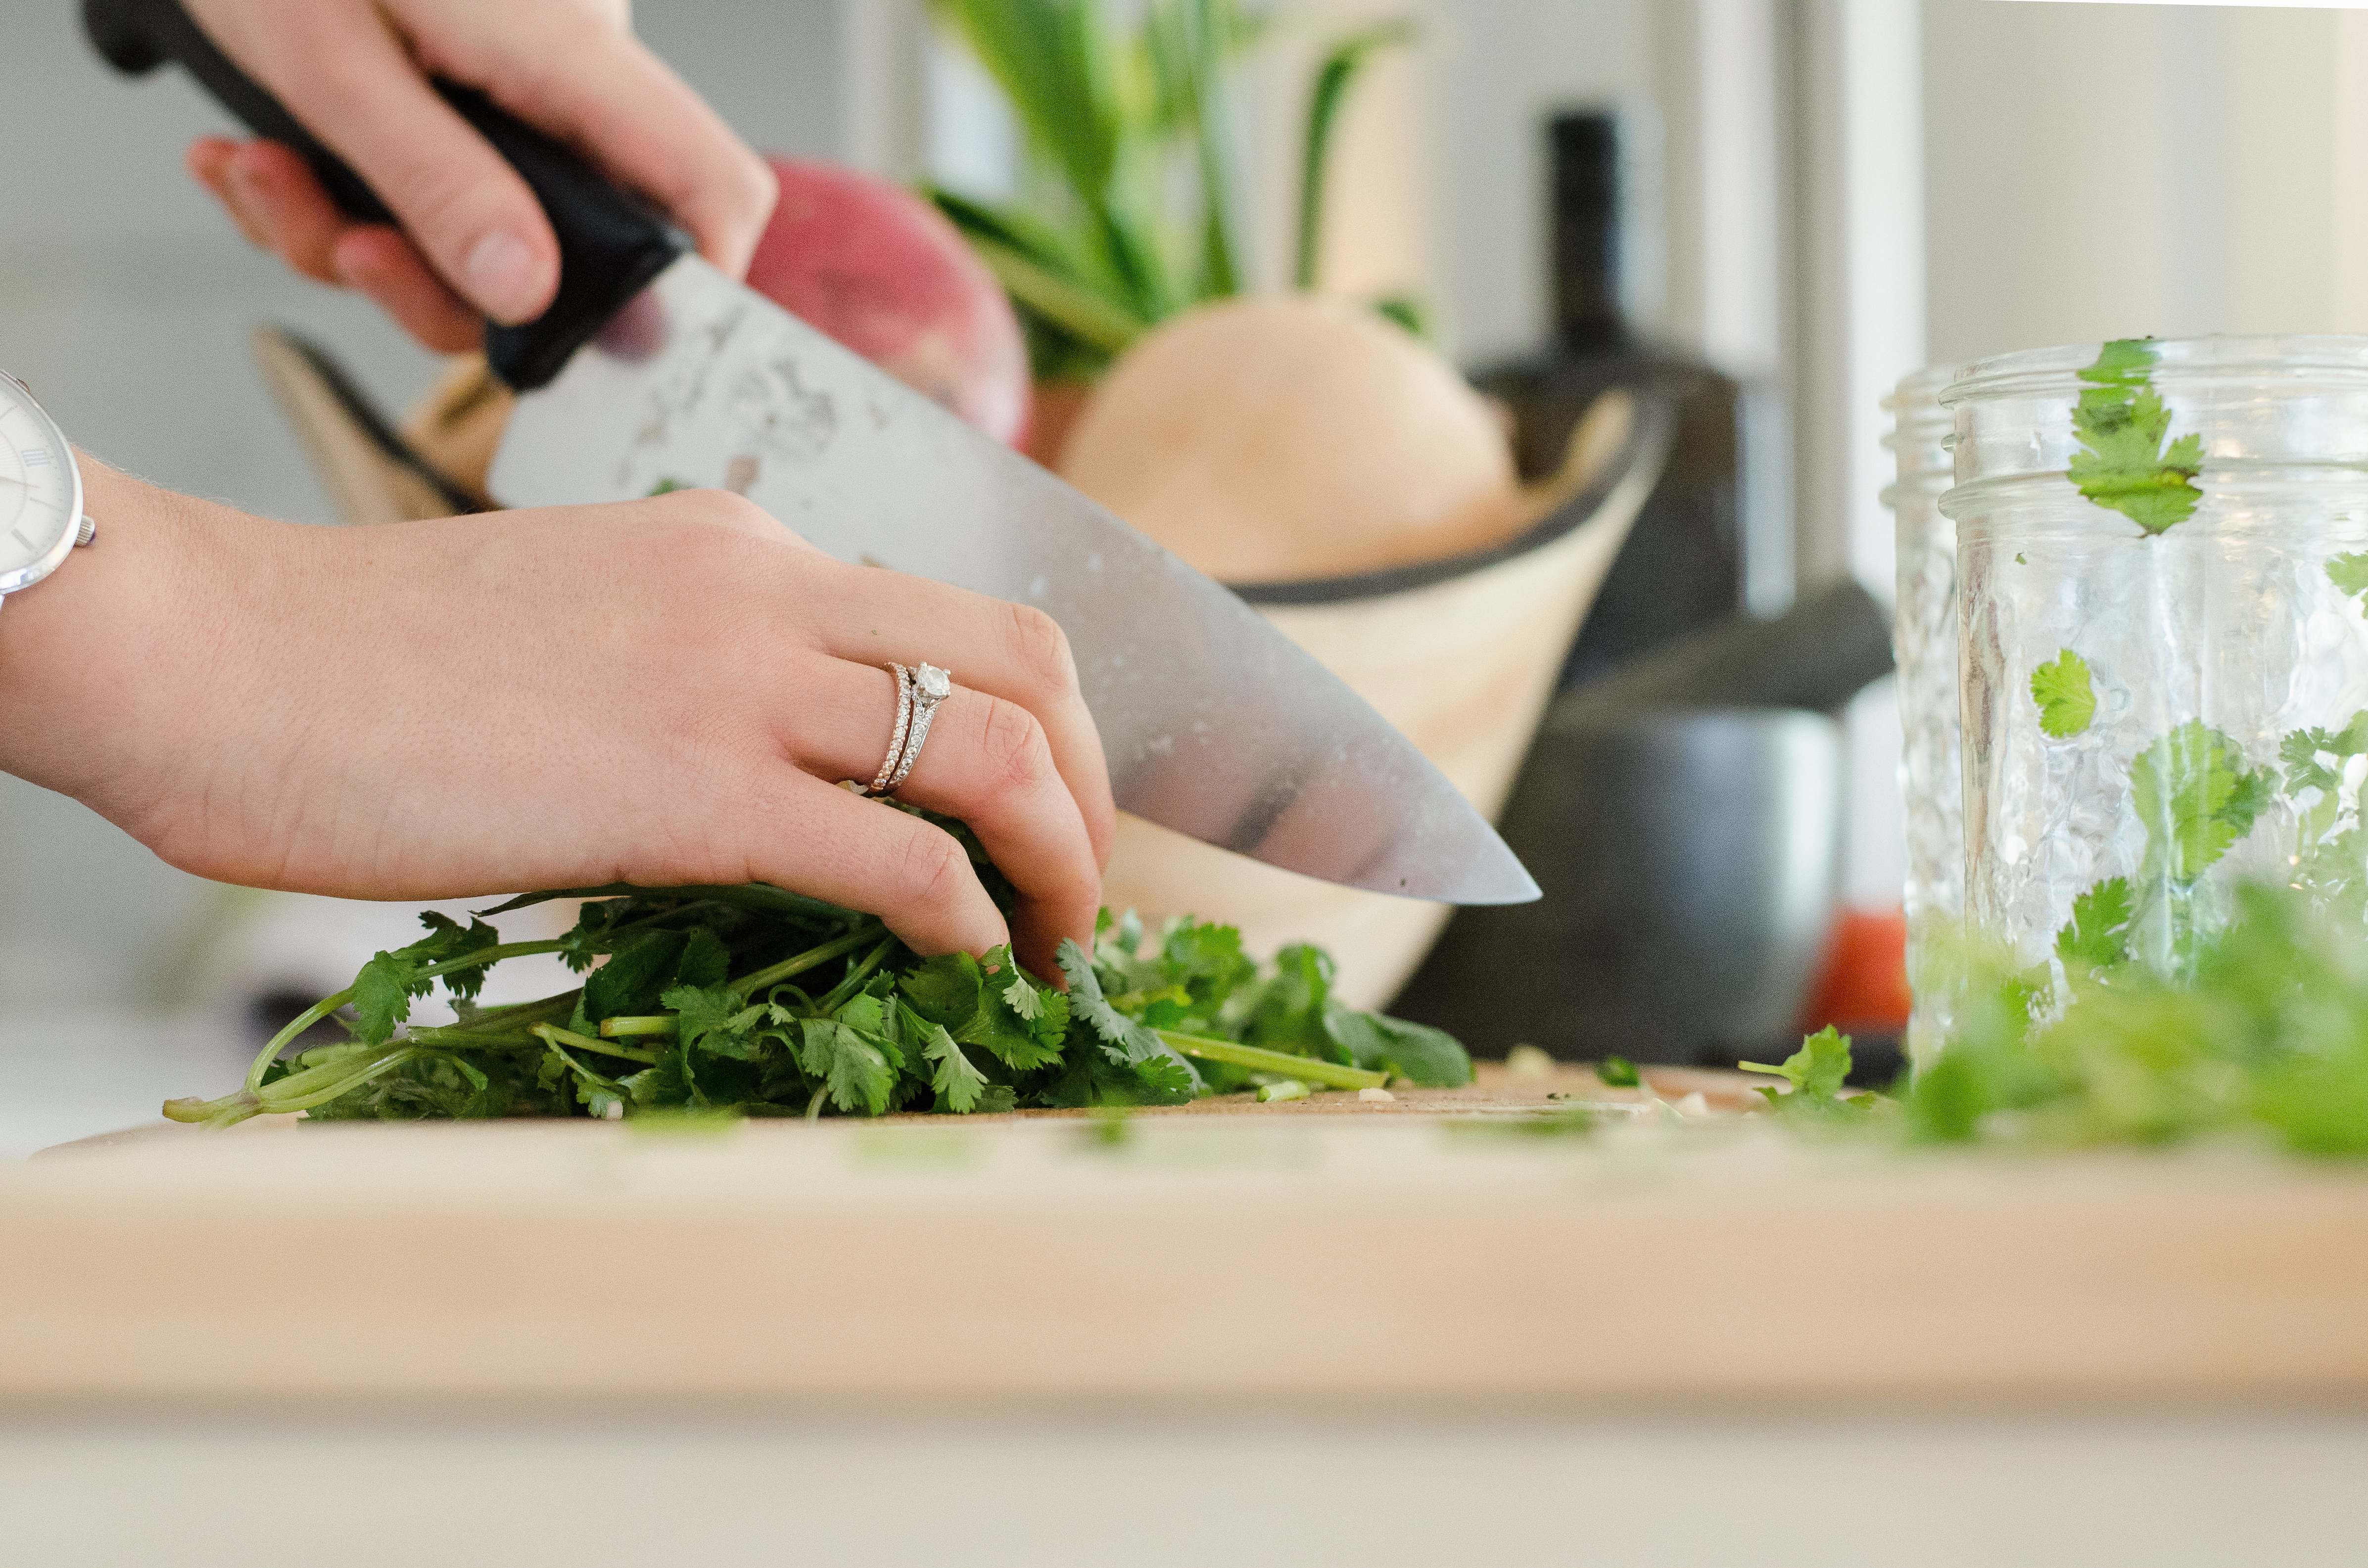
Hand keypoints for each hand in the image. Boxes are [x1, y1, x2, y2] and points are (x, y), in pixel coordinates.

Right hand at [0, 467, 1112, 977]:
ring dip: (1059, 860)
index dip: (1038, 716)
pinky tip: (965, 962)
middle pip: (1024, 660)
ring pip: (993, 751)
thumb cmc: (370, 663)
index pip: (955, 615)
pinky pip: (896, 856)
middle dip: (1091, 781)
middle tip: (1080, 883)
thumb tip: (782, 775)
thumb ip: (700, 666)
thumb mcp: (581, 620)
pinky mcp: (688, 791)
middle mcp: (767, 585)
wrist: (221, 656)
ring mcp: (735, 680)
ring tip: (1056, 945)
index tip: (1040, 809)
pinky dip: (964, 918)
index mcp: (742, 543)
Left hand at [179, 0, 775, 351]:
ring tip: (263, 174)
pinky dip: (335, 202)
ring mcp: (515, 94)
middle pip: (571, 251)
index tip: (604, 347)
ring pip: (479, 241)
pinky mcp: (462, 101)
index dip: (691, 287)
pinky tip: (263, 159)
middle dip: (433, 284)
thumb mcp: (332, 61)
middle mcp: (564, 81)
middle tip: (342, 247)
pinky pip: (429, 199)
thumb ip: (436, 181)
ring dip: (355, 241)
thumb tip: (527, 294)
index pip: (709, 185)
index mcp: (569, 53)